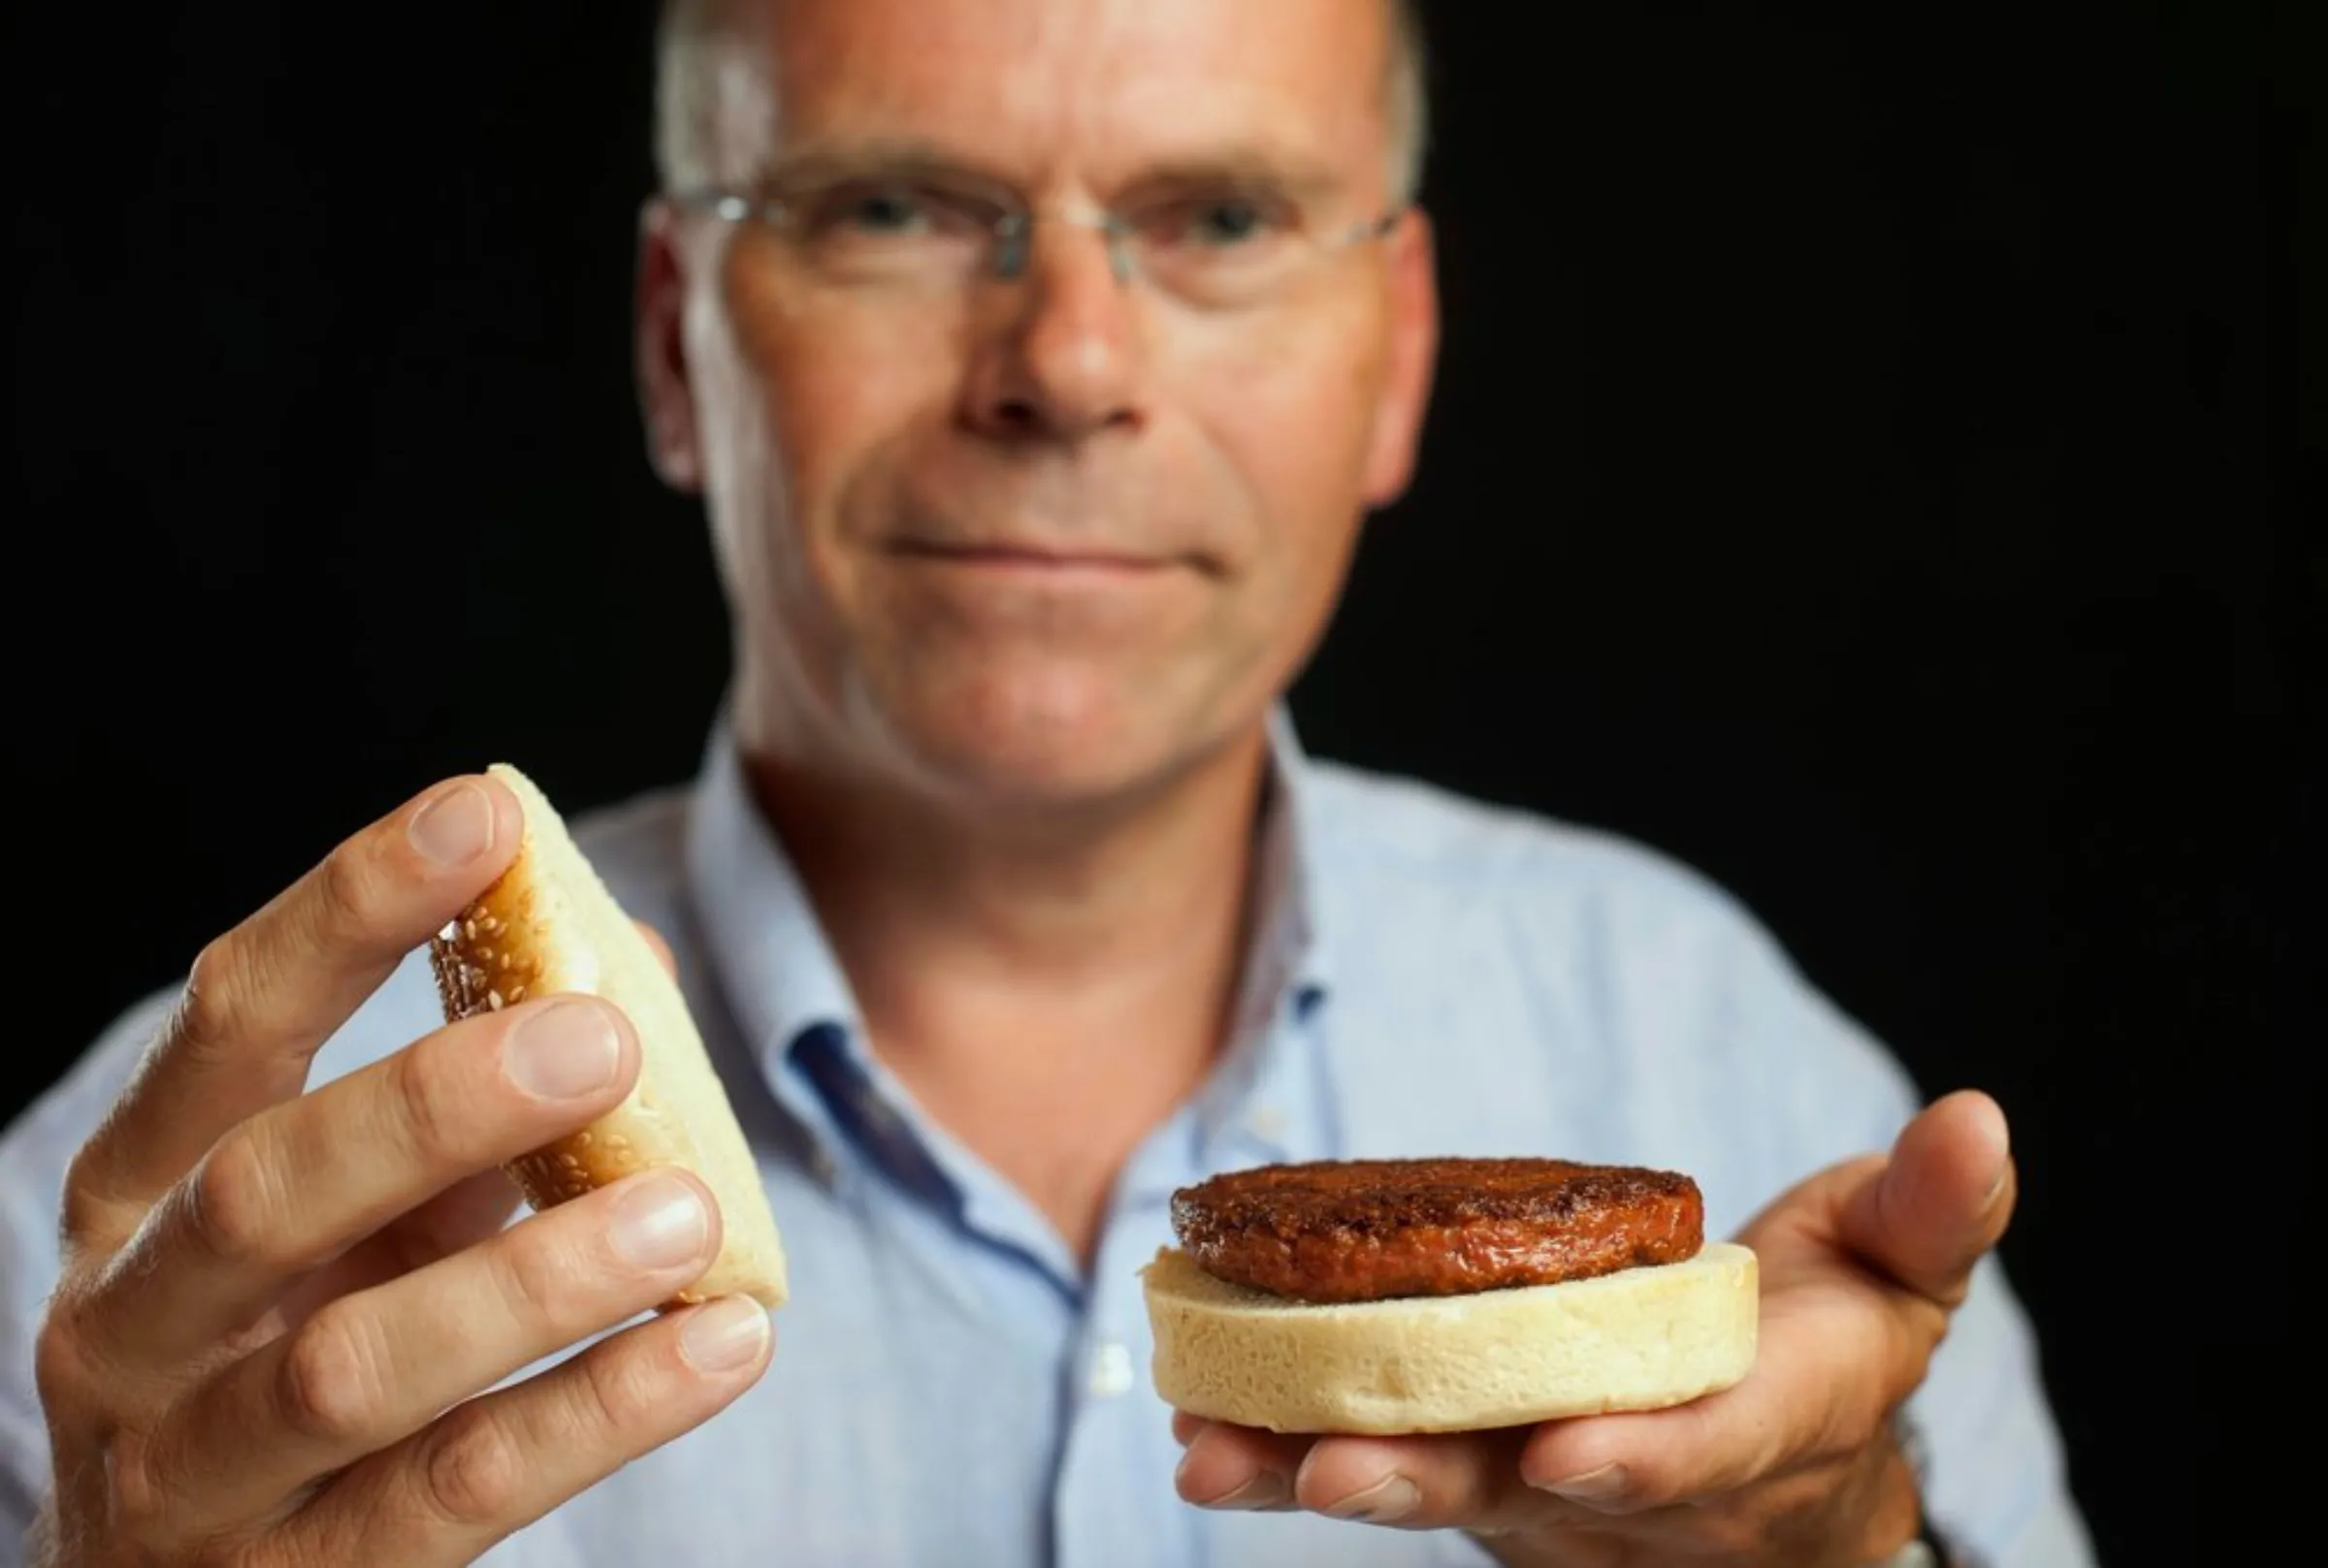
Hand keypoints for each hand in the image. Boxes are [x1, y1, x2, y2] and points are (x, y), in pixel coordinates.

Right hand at [28, 777, 774, 1566]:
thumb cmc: (302, 1350)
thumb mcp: (361, 1218)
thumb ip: (469, 1105)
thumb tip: (629, 955)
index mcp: (141, 1192)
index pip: (228, 1021)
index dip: (348, 909)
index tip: (481, 812)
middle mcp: (132, 1327)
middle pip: (264, 1190)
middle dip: (434, 1103)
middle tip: (603, 1037)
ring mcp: (189, 1479)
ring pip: (352, 1367)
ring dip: (533, 1279)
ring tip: (686, 1208)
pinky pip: (452, 1497)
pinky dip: (597, 1415)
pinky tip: (723, 1343)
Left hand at [1171, 1091, 2015, 1565]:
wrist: (1784, 1476)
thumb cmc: (1840, 1345)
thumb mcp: (1902, 1275)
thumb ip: (1931, 1210)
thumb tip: (1977, 1118)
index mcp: (1751, 1431)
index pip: (1697, 1452)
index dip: (1640, 1457)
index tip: (1570, 1451)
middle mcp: (1626, 1483)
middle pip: (1521, 1493)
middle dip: (1425, 1480)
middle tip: (1325, 1472)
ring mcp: (1532, 1489)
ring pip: (1423, 1487)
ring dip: (1310, 1471)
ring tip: (1207, 1453)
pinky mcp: (1464, 1464)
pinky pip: (1373, 1457)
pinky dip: (1281, 1447)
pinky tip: (1195, 1424)